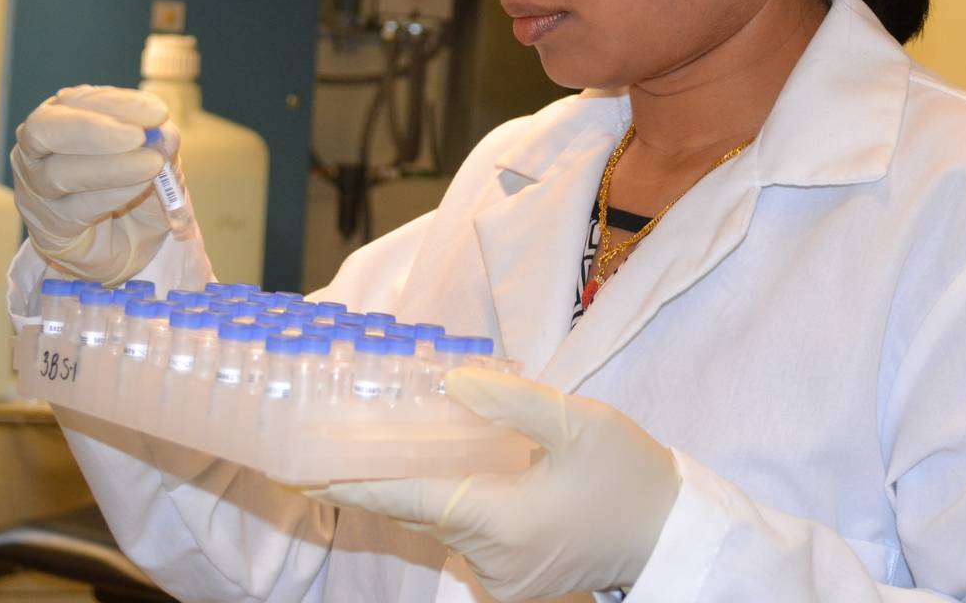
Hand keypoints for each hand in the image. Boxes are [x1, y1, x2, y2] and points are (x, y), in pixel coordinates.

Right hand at [11, 85, 178, 282]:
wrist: (127, 247)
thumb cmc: (135, 194)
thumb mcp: (157, 163)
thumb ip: (160, 146)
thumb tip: (166, 132)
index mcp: (63, 119)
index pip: (76, 100)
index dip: (116, 103)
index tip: (157, 111)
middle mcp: (38, 150)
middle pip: (44, 128)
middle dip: (93, 128)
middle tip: (139, 136)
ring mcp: (36, 190)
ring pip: (58, 172)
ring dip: (109, 166)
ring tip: (151, 165)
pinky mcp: (47, 227)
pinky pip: (74, 208)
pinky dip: (111, 195)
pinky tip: (139, 188)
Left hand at [310, 367, 680, 600]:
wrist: (671, 534)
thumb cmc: (629, 475)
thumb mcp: (579, 422)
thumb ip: (511, 400)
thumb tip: (449, 382)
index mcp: (500, 520)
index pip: (404, 499)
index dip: (345, 485)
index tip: (294, 475)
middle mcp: (489, 561)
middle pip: (417, 510)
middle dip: (378, 477)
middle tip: (338, 441)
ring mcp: (498, 580)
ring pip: (440, 523)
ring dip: (424, 488)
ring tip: (413, 446)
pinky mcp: (509, 584)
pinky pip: (463, 538)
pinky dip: (451, 506)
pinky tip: (460, 472)